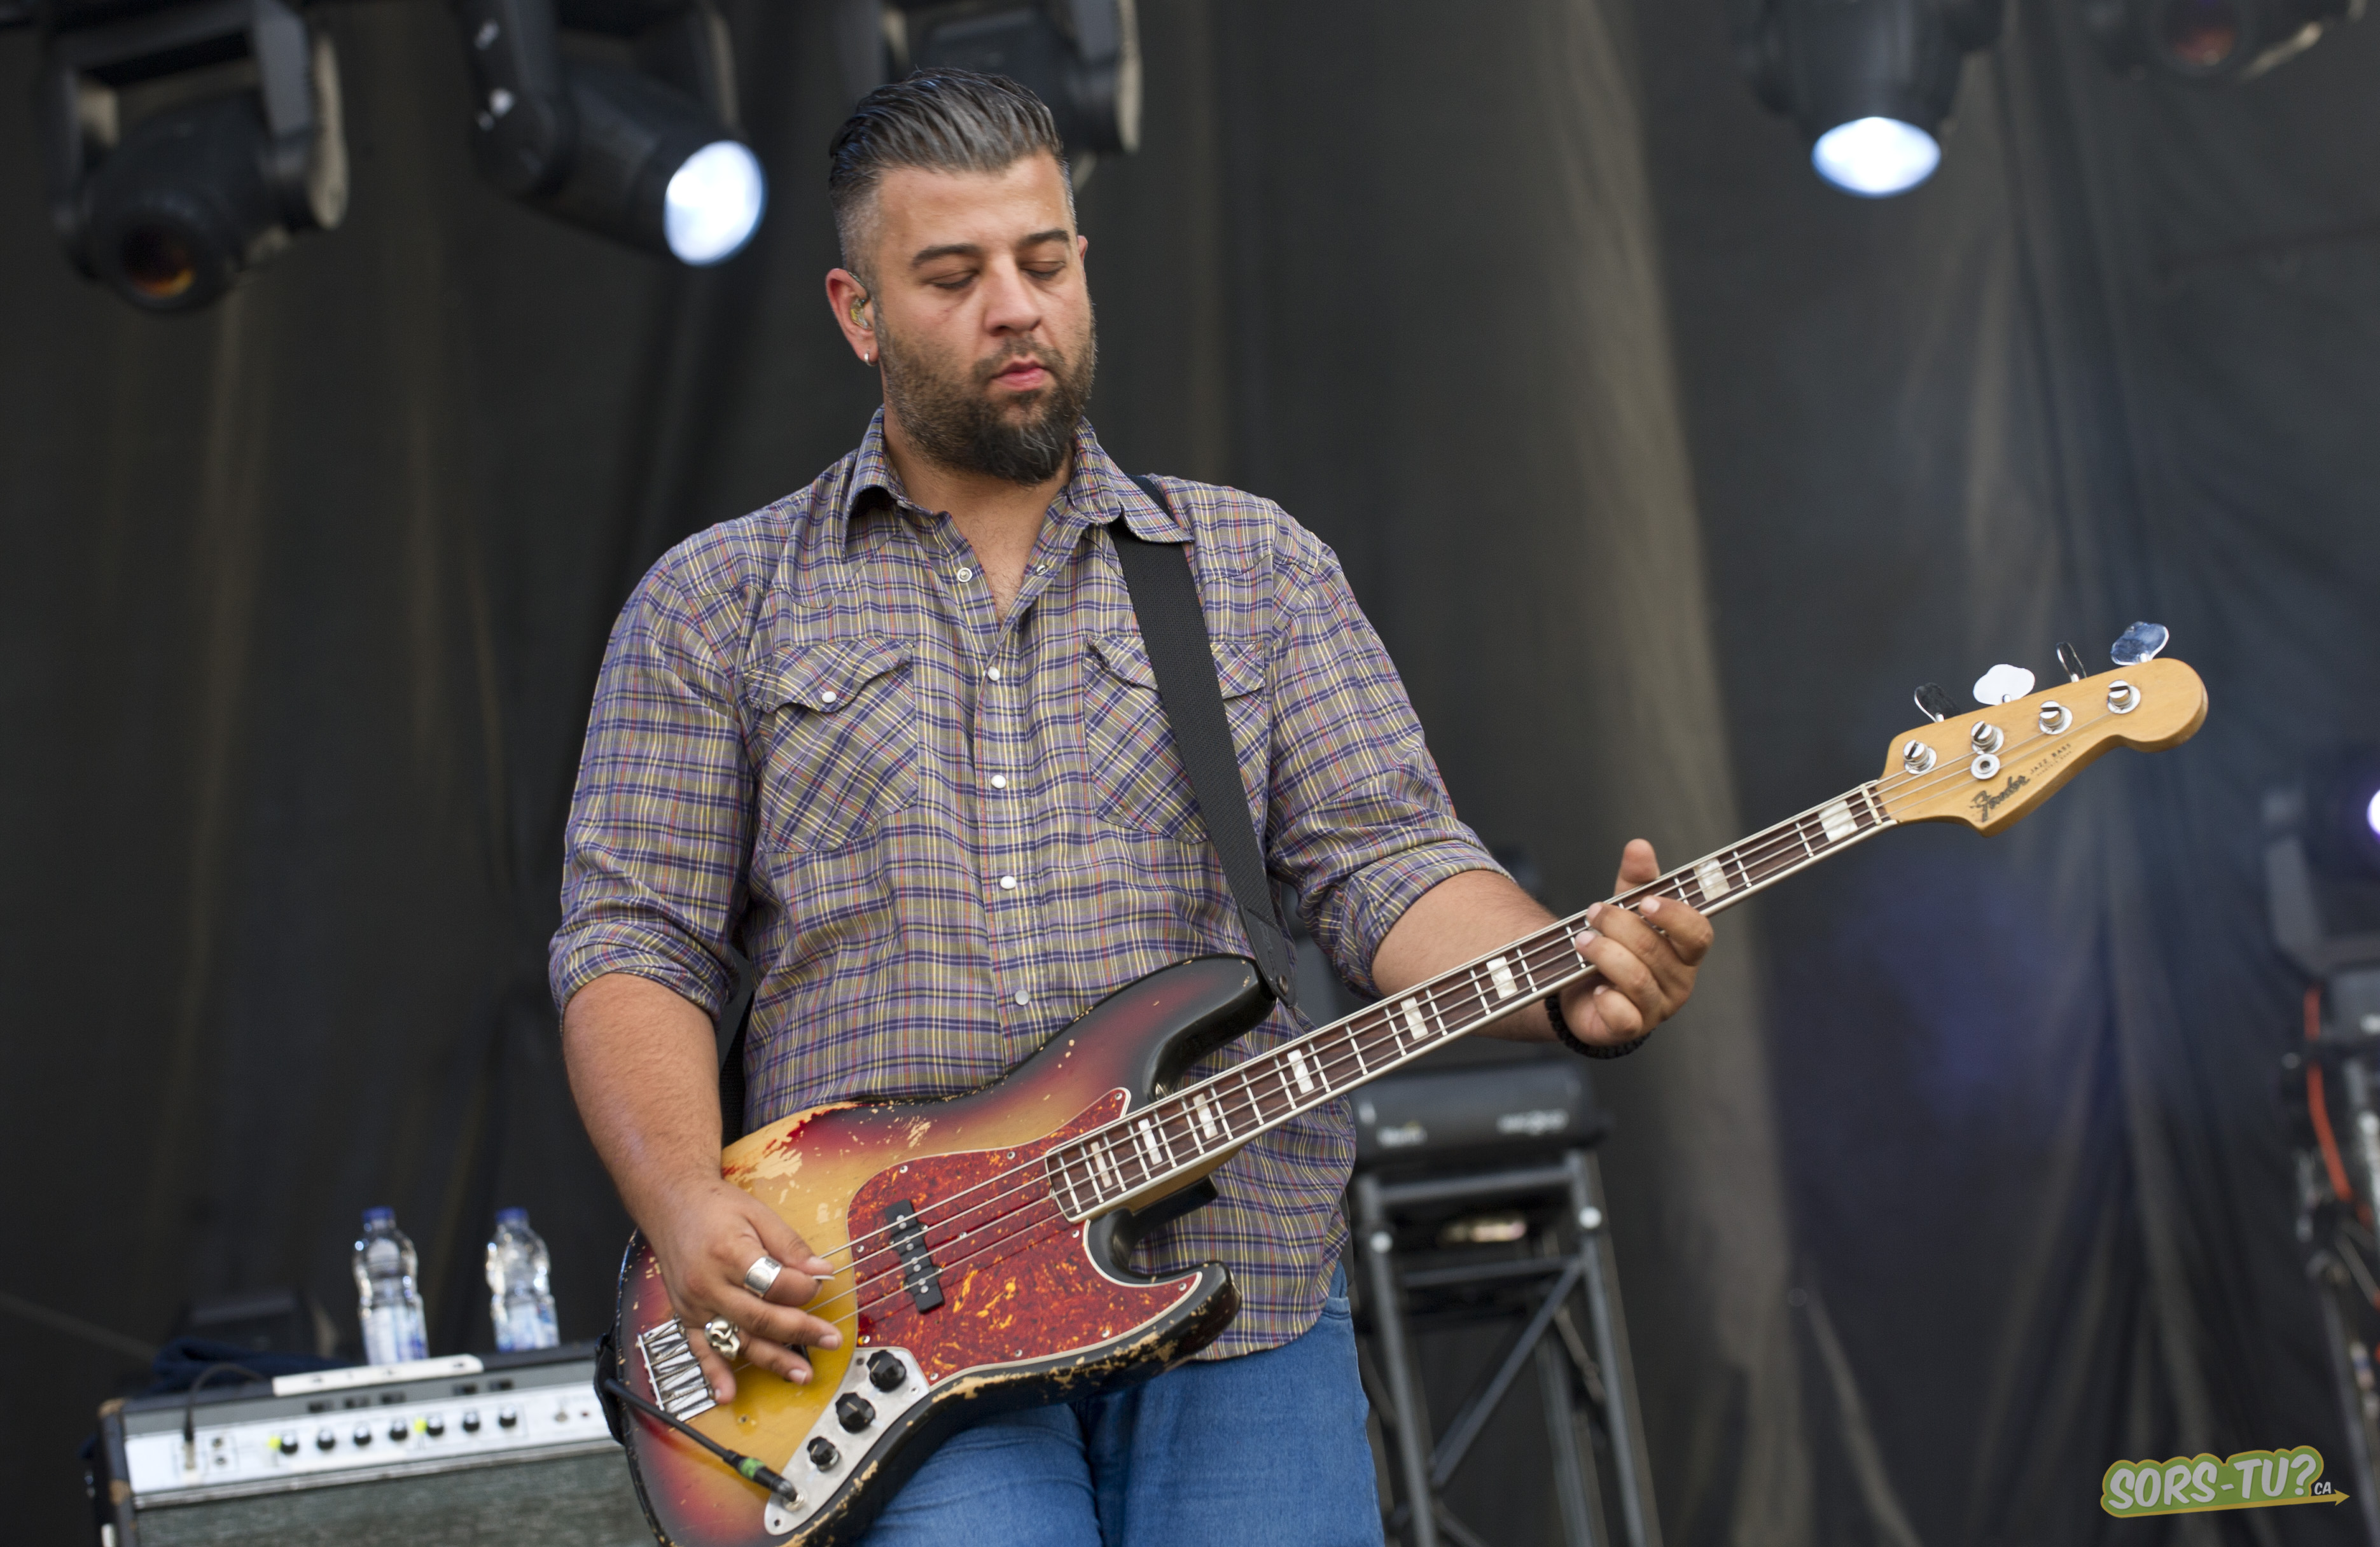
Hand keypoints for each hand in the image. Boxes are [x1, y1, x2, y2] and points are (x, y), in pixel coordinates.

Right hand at [642, 1175, 840, 1402]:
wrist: (671, 1205)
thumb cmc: (716, 1208)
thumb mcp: (759, 1214)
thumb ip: (791, 1246)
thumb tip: (822, 1272)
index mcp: (729, 1253)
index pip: (774, 1283)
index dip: (803, 1288)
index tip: (820, 1284)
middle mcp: (709, 1284)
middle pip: (760, 1317)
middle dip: (800, 1332)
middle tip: (830, 1340)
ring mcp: (696, 1304)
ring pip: (737, 1340)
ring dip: (771, 1360)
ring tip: (801, 1373)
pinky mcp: (686, 1316)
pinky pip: (701, 1350)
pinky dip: (714, 1374)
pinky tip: (728, 1395)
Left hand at [1556, 839, 1711, 1047]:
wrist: (1586, 991)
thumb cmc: (1617, 946)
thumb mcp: (1627, 909)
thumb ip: (1636, 880)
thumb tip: (1639, 846)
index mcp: (1685, 951)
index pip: (1698, 934)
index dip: (1673, 916)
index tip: (1643, 901)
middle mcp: (1678, 981)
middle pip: (1656, 950)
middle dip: (1619, 926)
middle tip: (1593, 913)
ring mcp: (1657, 1008)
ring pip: (1635, 978)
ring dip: (1603, 953)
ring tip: (1580, 940)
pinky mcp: (1630, 1028)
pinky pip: (1623, 1015)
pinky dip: (1606, 998)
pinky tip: (1594, 987)